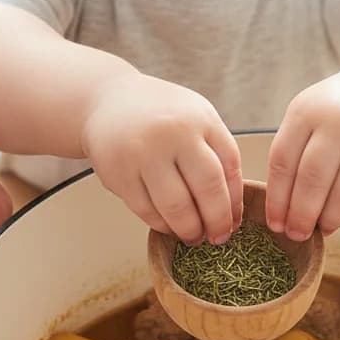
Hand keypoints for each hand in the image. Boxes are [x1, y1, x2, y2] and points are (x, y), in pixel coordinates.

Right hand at [81, 73, 242, 244]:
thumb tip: (232, 213)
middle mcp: (173, 132)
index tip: (233, 223)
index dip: (234, 203)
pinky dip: (162, 225)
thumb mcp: (196, 120)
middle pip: (207, 189)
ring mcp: (143, 152)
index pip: (229, 168)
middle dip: (216, 221)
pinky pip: (147, 211)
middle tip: (218, 238)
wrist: (106, 101)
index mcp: (200, 119)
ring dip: (189, 229)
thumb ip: (217, 156)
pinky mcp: (118, 172)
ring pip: (176, 206)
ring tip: (193, 236)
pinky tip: (169, 226)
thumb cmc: (161, 117)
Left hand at [265, 66, 339, 240]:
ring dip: (330, 219)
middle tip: (297, 235)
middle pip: (313, 179)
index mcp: (307, 111)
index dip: (277, 200)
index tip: (276, 225)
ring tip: (322, 229)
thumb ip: (291, 157)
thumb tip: (282, 216)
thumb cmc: (336, 114)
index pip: (283, 162)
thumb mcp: (307, 119)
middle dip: (302, 215)